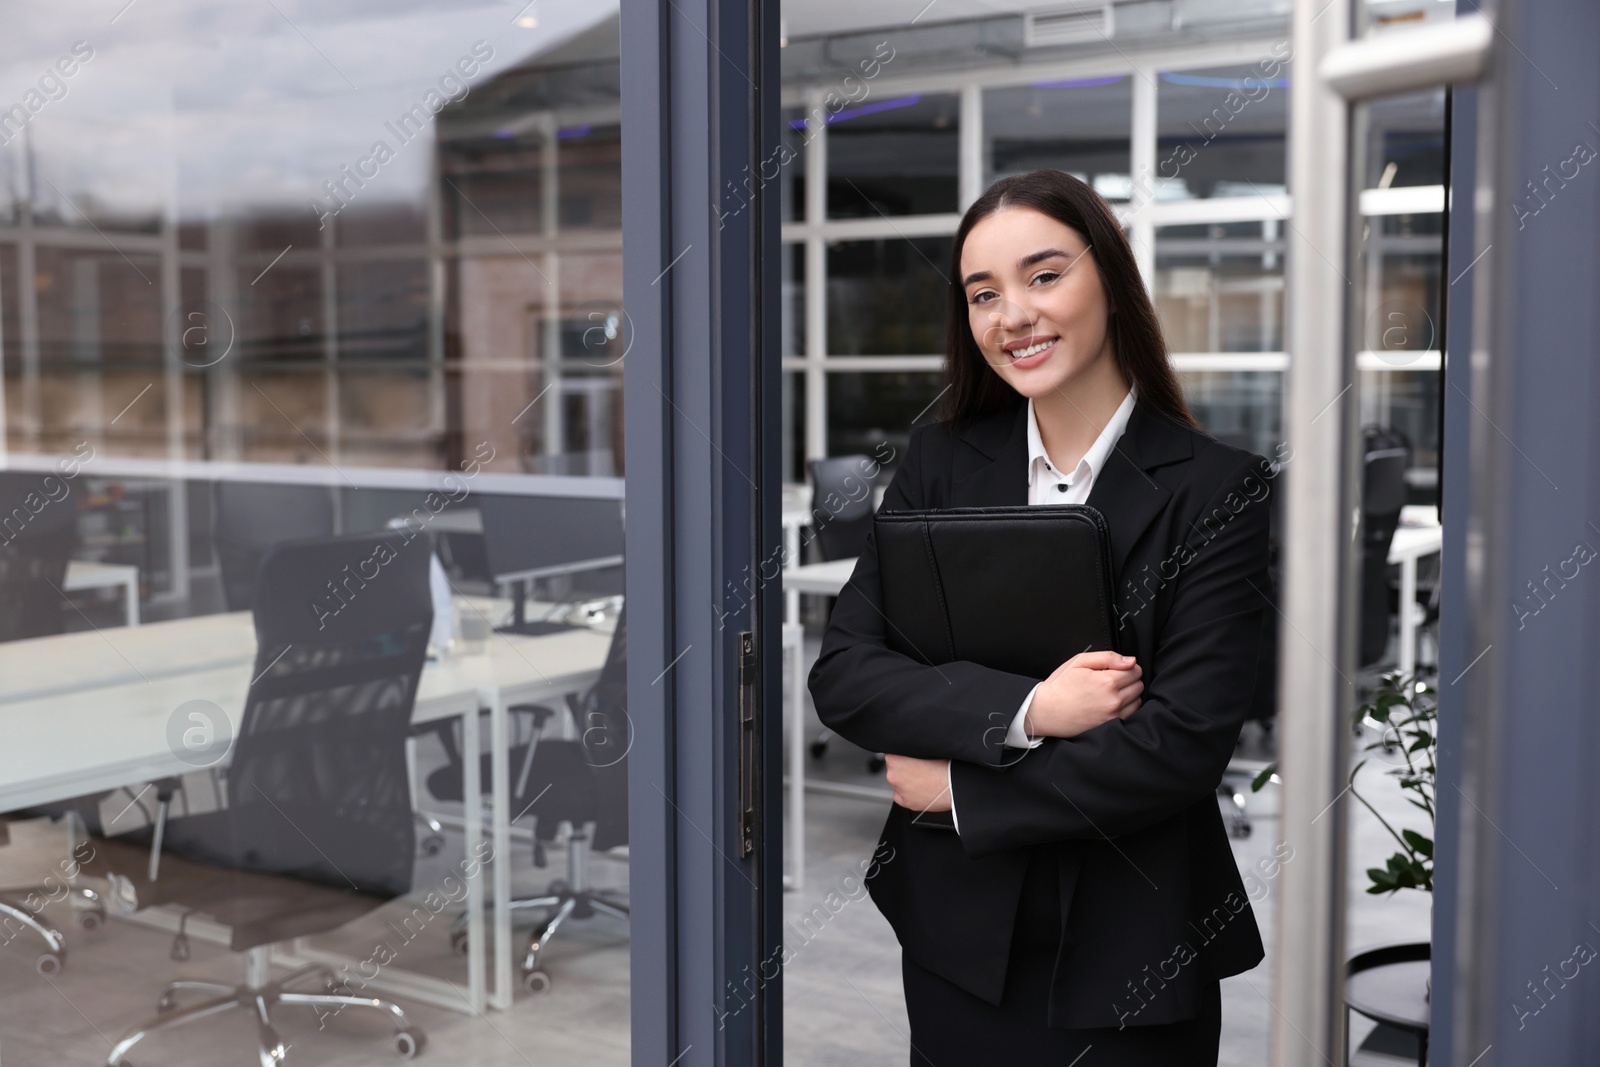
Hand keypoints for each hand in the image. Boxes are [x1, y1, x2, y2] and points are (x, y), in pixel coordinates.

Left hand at [883, 754, 952, 811]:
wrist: (955, 786)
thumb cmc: (945, 767)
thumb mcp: (927, 750)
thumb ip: (913, 750)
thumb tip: (911, 750)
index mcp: (895, 760)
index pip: (890, 753)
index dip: (900, 754)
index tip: (909, 756)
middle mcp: (893, 776)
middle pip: (893, 768)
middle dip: (904, 767)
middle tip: (919, 767)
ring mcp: (899, 790)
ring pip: (898, 782)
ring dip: (906, 780)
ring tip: (923, 779)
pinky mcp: (907, 803)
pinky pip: (902, 796)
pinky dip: (908, 793)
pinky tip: (920, 789)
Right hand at [1024, 650, 1142, 739]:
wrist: (1046, 711)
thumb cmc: (1059, 686)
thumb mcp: (1079, 662)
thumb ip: (1107, 657)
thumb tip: (1130, 660)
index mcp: (1107, 681)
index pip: (1135, 670)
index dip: (1126, 666)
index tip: (1116, 668)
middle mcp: (1114, 699)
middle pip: (1138, 684)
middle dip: (1129, 678)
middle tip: (1111, 678)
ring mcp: (1113, 714)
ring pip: (1137, 699)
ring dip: (1129, 693)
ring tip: (1111, 691)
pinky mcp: (1111, 725)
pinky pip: (1132, 713)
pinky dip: (1127, 706)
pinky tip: (1112, 702)